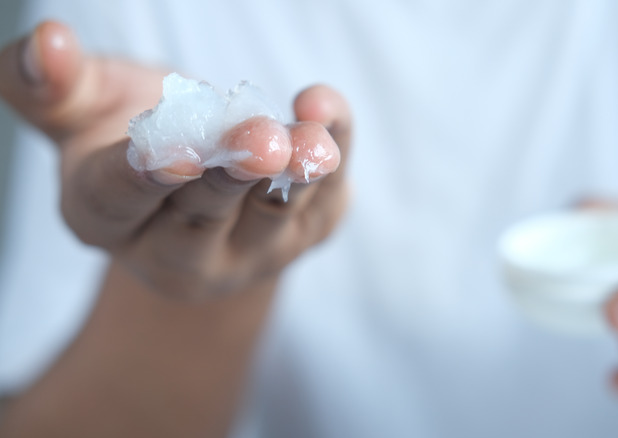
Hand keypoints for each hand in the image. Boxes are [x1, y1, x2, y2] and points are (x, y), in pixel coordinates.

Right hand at [0, 21, 350, 298]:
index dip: (145, 176)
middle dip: (231, 176)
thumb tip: (48, 40)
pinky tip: (326, 113)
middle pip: (203, 215)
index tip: (173, 153)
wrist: (204, 186)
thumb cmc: (136, 135)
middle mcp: (178, 254)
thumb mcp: (84, 107)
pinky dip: (335, 153)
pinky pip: (326, 198)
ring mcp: (249, 253)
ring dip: (294, 176)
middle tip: (259, 142)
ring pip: (273, 216)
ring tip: (308, 140)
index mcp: (109, 220)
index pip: (120, 200)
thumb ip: (52, 82)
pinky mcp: (305, 234)